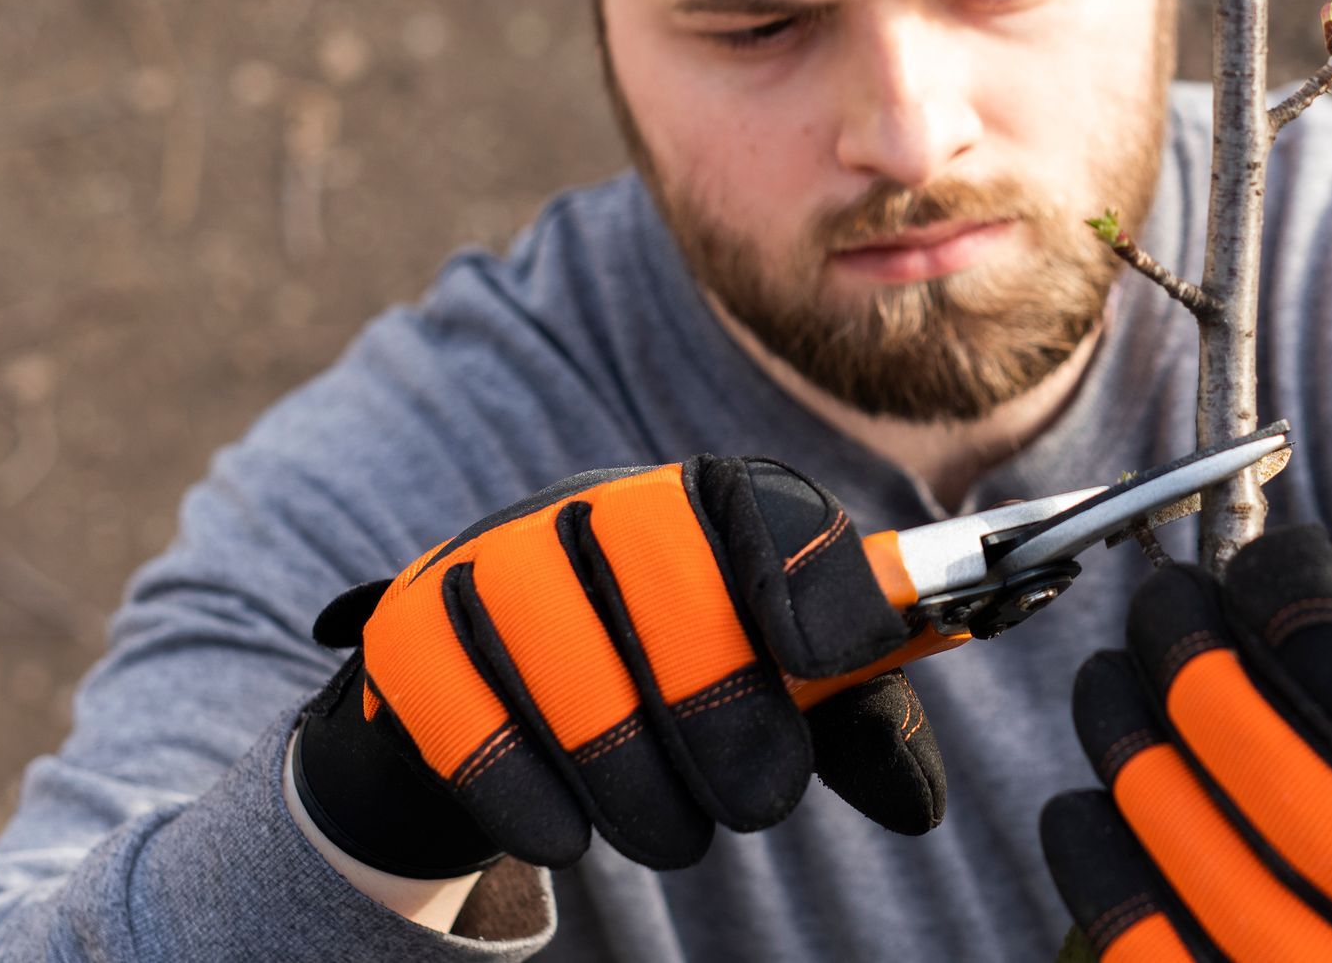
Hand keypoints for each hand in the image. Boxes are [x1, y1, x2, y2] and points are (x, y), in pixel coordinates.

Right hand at [294, 456, 946, 875]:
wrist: (505, 697)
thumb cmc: (671, 683)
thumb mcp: (774, 691)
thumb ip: (852, 722)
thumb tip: (919, 803)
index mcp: (704, 497)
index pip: (764, 506)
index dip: (802, 575)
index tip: (821, 663)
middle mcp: (599, 504)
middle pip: (668, 584)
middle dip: (723, 717)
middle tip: (758, 807)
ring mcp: (496, 556)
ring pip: (568, 661)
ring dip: (633, 779)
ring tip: (672, 834)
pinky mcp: (412, 627)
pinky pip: (467, 713)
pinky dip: (525, 791)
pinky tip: (566, 835)